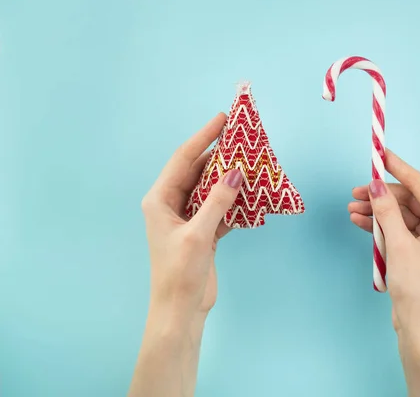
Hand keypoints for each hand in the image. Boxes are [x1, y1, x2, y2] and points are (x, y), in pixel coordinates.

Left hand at [141, 112, 242, 316]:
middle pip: (197, 170)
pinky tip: (251, 194)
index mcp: (160, 199)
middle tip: (242, 137)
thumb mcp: (199, 234)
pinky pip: (219, 207)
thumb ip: (217, 201)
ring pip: (209, 188)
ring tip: (250, 160)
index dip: (203, 137)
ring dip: (228, 177)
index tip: (223, 119)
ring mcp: (187, 217)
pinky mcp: (202, 231)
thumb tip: (236, 172)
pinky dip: (233, 201)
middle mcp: (171, 204)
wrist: (180, 309)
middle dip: (218, 154)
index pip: (183, 159)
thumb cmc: (181, 272)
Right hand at [348, 148, 419, 395]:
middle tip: (355, 192)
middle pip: (409, 200)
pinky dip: (381, 226)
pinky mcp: (419, 251)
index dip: (398, 168)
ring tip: (352, 209)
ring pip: (401, 215)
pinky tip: (360, 222)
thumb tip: (376, 183)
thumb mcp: (398, 244)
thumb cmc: (415, 286)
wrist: (419, 326)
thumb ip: (386, 211)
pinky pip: (399, 230)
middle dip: (381, 196)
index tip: (380, 153)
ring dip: (377, 212)